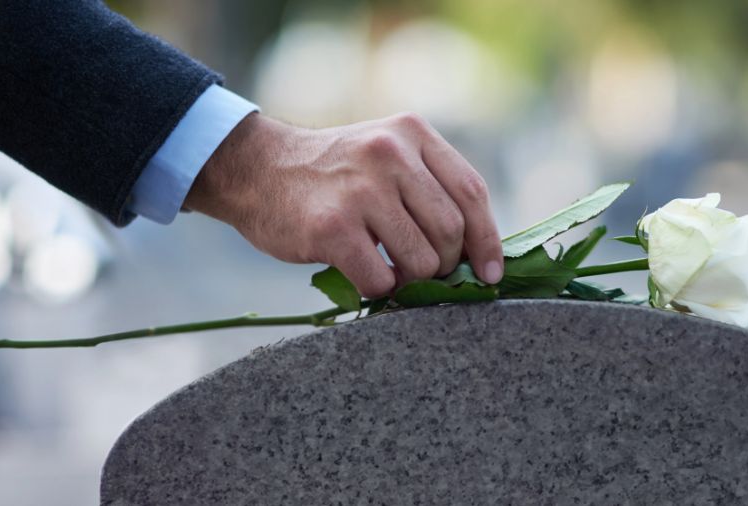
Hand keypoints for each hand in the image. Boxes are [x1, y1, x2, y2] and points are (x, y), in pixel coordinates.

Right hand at [183, 112, 503, 297]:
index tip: (491, 272)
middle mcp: (390, 154)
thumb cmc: (333, 176)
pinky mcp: (333, 227)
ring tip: (391, 272)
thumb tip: (479, 251)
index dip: (488, 240)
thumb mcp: (385, 154)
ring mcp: (361, 189)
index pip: (472, 192)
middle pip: (451, 231)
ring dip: (411, 280)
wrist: (257, 169)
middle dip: (445, 264)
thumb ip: (429, 186)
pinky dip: (379, 290)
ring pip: (422, 260)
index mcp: (412, 133)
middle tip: (424, 271)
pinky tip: (365, 276)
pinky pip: (380, 279)